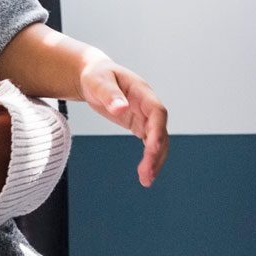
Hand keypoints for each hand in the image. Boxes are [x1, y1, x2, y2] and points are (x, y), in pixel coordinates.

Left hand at [80, 52, 169, 185]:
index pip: (157, 112)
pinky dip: (149, 158)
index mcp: (142, 92)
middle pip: (160, 130)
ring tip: (146, 180)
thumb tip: (120, 108)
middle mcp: (148, 105)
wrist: (94, 76)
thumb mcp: (98, 81)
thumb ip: (109, 94)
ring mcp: (145, 116)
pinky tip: (145, 174)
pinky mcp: (139, 125)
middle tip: (147, 174)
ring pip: (157, 140)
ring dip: (155, 160)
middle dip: (156, 153)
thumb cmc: (97, 75)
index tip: (152, 148)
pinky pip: (149, 143)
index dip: (157, 130)